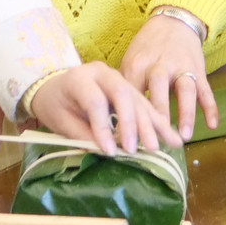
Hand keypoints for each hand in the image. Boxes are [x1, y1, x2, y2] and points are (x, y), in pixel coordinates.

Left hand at [27, 62, 175, 153]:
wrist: (55, 87)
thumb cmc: (55, 104)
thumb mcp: (59, 121)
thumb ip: (81, 134)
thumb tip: (105, 151)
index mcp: (80, 77)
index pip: (95, 101)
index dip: (103, 127)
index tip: (109, 151)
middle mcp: (102, 73)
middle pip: (122, 95)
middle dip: (131, 124)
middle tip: (136, 148)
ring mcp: (118, 77)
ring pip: (138, 99)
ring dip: (152, 124)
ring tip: (164, 145)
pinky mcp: (129, 87)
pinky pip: (145, 103)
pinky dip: (158, 121)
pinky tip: (170, 135)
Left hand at [120, 13, 219, 141]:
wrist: (173, 22)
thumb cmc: (147, 48)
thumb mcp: (130, 62)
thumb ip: (124, 88)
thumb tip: (109, 120)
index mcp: (138, 65)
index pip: (131, 94)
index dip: (128, 117)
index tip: (124, 141)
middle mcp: (160, 65)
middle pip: (158, 90)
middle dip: (157, 115)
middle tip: (154, 141)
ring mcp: (182, 67)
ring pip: (185, 89)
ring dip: (186, 112)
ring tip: (185, 136)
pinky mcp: (199, 70)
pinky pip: (206, 90)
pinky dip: (210, 107)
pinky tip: (212, 126)